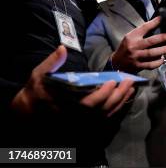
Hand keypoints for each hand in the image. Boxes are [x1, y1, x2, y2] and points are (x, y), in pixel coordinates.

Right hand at [11, 45, 134, 118]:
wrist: (32, 106)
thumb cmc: (37, 88)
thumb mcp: (40, 74)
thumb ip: (52, 63)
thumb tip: (62, 48)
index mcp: (66, 105)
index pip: (88, 104)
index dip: (102, 94)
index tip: (112, 82)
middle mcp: (76, 115)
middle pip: (103, 110)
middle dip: (117, 96)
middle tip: (129, 81)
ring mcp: (83, 119)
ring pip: (107, 114)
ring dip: (121, 100)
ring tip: (131, 86)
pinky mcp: (88, 118)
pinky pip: (106, 115)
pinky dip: (118, 105)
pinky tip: (127, 94)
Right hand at [110, 17, 165, 73]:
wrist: (116, 63)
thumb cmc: (125, 48)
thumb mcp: (130, 36)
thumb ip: (141, 32)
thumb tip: (156, 25)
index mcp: (132, 37)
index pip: (144, 28)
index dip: (153, 23)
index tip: (161, 19)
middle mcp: (134, 46)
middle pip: (151, 41)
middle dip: (163, 37)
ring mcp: (136, 57)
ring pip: (151, 53)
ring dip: (162, 50)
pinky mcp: (138, 66)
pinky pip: (150, 64)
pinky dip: (157, 62)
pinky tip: (162, 59)